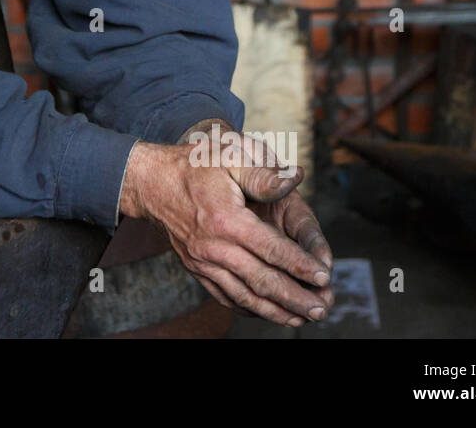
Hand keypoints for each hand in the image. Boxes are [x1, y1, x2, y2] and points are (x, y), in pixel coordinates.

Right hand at [119, 126, 333, 326]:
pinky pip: (225, 296)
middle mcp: (213, 247)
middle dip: (295, 298)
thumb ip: (264, 173)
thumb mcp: (230, 155)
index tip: (325, 278)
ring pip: (244, 295)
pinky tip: (268, 313)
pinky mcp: (195, 268)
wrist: (151, 182)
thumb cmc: (195, 164)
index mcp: (227, 220)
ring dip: (275, 311)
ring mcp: (202, 262)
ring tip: (302, 320)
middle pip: (261, 281)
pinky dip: (249, 308)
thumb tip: (297, 178)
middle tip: (321, 311)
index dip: (301, 266)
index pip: (272, 250)